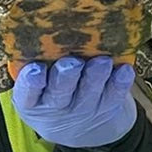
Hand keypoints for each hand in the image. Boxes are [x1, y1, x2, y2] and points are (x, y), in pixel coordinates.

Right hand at [12, 56, 136, 148]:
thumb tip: (41, 26)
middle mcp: (55, 109)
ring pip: (88, 94)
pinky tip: (124, 70)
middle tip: (72, 63)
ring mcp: (82, 111)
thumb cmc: (51, 88)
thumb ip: (36, 60)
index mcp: (31, 101)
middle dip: (65, 77)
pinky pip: (114, 97)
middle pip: (58, 94)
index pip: (26, 94)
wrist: (80, 125)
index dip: (31, 82)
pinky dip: (120, 83)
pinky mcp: (107, 109)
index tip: (36, 68)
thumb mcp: (36, 84)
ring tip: (102, 61)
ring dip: (95, 77)